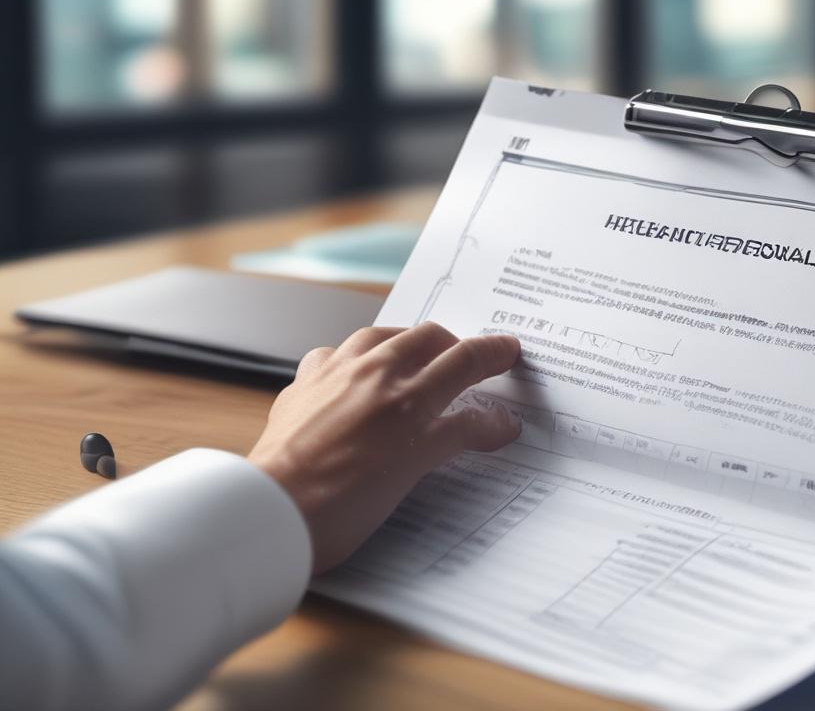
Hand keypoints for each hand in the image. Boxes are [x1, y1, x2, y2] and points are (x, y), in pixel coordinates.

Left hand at [248, 322, 520, 573]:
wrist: (274, 510)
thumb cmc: (340, 506)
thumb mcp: (414, 471)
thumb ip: (458, 437)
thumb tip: (496, 423)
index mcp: (409, 398)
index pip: (466, 360)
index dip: (494, 352)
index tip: (509, 351)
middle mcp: (374, 373)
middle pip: (429, 337)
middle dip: (456, 344)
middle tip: (470, 358)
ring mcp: (336, 372)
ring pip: (382, 335)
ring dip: (407, 340)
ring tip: (417, 356)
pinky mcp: (304, 382)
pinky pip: (336, 352)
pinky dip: (355, 357)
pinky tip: (356, 372)